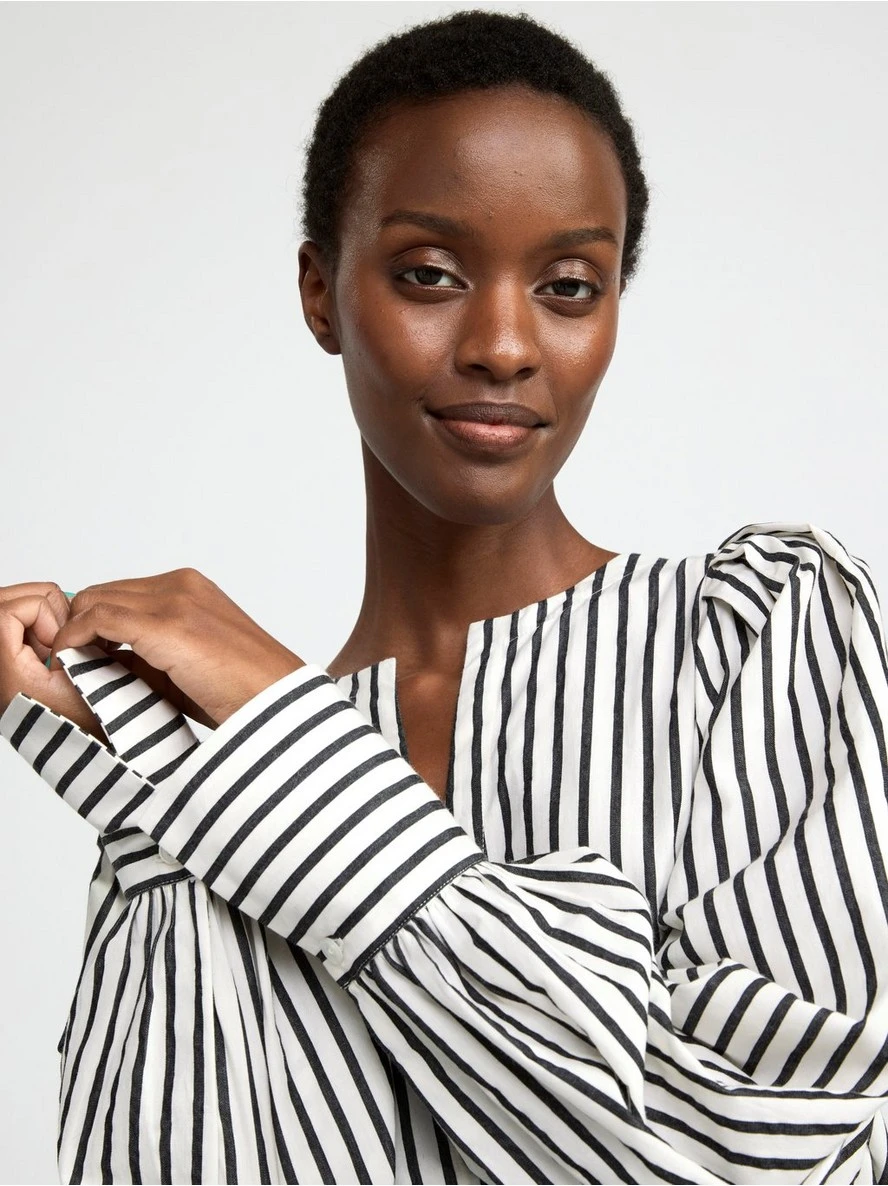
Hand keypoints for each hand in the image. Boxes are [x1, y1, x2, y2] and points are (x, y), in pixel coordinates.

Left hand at [3, 569, 305, 732]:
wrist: (278, 706)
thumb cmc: (243, 694)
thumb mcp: (188, 663)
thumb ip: (148, 652)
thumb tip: (101, 658)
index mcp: (192, 589)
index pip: (120, 592)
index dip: (92, 620)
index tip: (79, 649)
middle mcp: (183, 585)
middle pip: (103, 592)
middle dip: (79, 623)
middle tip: (70, 657)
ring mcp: (176, 601)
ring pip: (97, 601)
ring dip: (76, 630)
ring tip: (72, 663)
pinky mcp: (168, 625)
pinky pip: (100, 619)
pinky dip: (77, 638)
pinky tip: (73, 659)